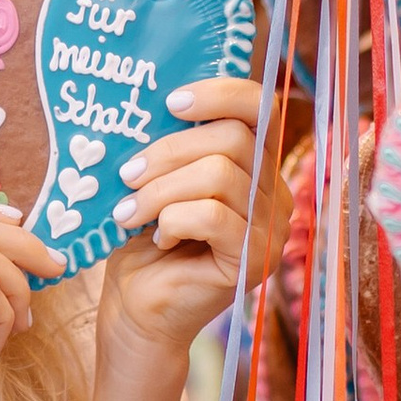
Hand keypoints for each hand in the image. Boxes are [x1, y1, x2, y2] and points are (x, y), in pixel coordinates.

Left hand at [97, 76, 288, 362]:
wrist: (137, 307)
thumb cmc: (144, 238)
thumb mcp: (158, 178)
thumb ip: (173, 142)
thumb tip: (154, 97)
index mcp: (256, 164)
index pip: (260, 107)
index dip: (220, 93)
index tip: (171, 102)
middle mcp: (274, 193)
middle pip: (235, 139)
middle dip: (169, 151)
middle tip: (127, 174)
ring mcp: (270, 229)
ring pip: (219, 176)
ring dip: (160, 190)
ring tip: (129, 211)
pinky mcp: (253, 260)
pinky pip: (212, 217)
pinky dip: (172, 221)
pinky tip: (157, 237)